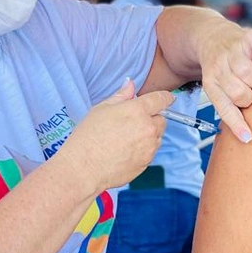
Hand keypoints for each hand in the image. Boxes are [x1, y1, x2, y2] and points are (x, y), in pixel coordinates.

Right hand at [56, 80, 171, 194]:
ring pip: (157, 137)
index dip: (165, 98)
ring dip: (148, 135)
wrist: (84, 167)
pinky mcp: (147, 163)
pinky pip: (150, 152)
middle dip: (152, 118)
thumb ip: (121, 96)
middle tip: (133, 122)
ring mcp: (149, 147)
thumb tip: (131, 85)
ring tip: (126, 139)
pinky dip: (143, 150)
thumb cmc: (88, 137)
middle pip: (162, 119)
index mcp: (138, 110)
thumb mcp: (101, 109)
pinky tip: (125, 151)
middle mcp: (148, 128)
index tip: (167, 98)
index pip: (161, 99)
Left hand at [199, 22, 251, 143]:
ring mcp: (232, 50)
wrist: (210, 37)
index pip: (224, 108)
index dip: (237, 124)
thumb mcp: (216, 87)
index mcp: (211, 83)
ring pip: (248, 73)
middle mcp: (219, 66)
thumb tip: (246, 135)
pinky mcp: (245, 36)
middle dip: (247, 97)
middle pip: (239, 92)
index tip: (248, 137)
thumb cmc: (219, 69)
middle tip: (247, 91)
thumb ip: (228, 105)